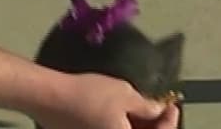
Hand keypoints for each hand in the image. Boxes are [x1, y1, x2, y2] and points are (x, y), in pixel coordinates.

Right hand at [32, 73, 179, 128]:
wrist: (49, 98)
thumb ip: (147, 106)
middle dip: (153, 125)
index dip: (169, 119)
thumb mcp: (124, 94)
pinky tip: (119, 114)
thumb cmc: (87, 95)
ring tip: (138, 108)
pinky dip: (118, 127)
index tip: (171, 104)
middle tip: (157, 107)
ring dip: (134, 125)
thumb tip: (159, 110)